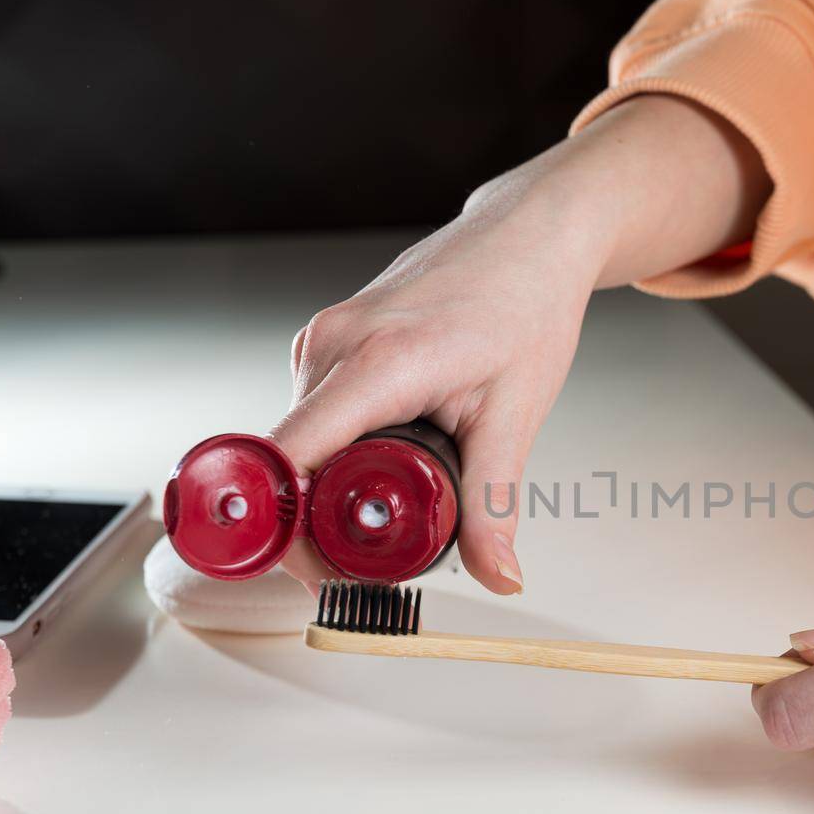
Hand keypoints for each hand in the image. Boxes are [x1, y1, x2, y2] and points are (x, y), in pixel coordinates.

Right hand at [269, 95, 767, 593]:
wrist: (530, 236)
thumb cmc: (526, 304)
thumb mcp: (517, 415)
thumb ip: (494, 503)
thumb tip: (501, 577)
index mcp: (376, 363)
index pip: (286, 456)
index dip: (283, 525)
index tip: (309, 570)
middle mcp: (333, 345)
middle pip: (288, 462)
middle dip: (317, 522)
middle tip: (376, 559)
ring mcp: (322, 340)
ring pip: (299, 442)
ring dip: (330, 486)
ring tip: (397, 502)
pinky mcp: (325, 343)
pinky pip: (312, 416)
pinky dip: (337, 452)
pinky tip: (388, 461)